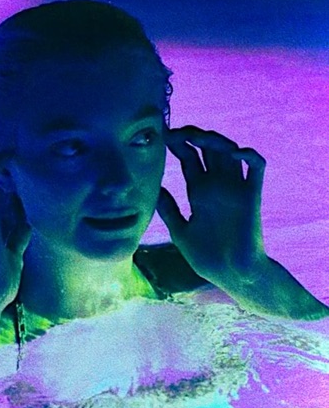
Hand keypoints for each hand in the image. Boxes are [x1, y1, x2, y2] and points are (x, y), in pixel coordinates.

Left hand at [156, 125, 267, 286]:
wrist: (232, 276)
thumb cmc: (207, 257)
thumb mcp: (180, 231)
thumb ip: (169, 210)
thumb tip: (152, 190)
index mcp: (198, 192)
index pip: (189, 158)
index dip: (177, 144)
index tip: (162, 135)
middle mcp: (216, 186)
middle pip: (207, 149)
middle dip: (192, 135)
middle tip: (174, 131)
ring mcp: (234, 189)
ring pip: (229, 152)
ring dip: (216, 140)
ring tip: (197, 136)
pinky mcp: (251, 197)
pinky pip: (256, 169)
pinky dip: (249, 156)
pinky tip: (234, 152)